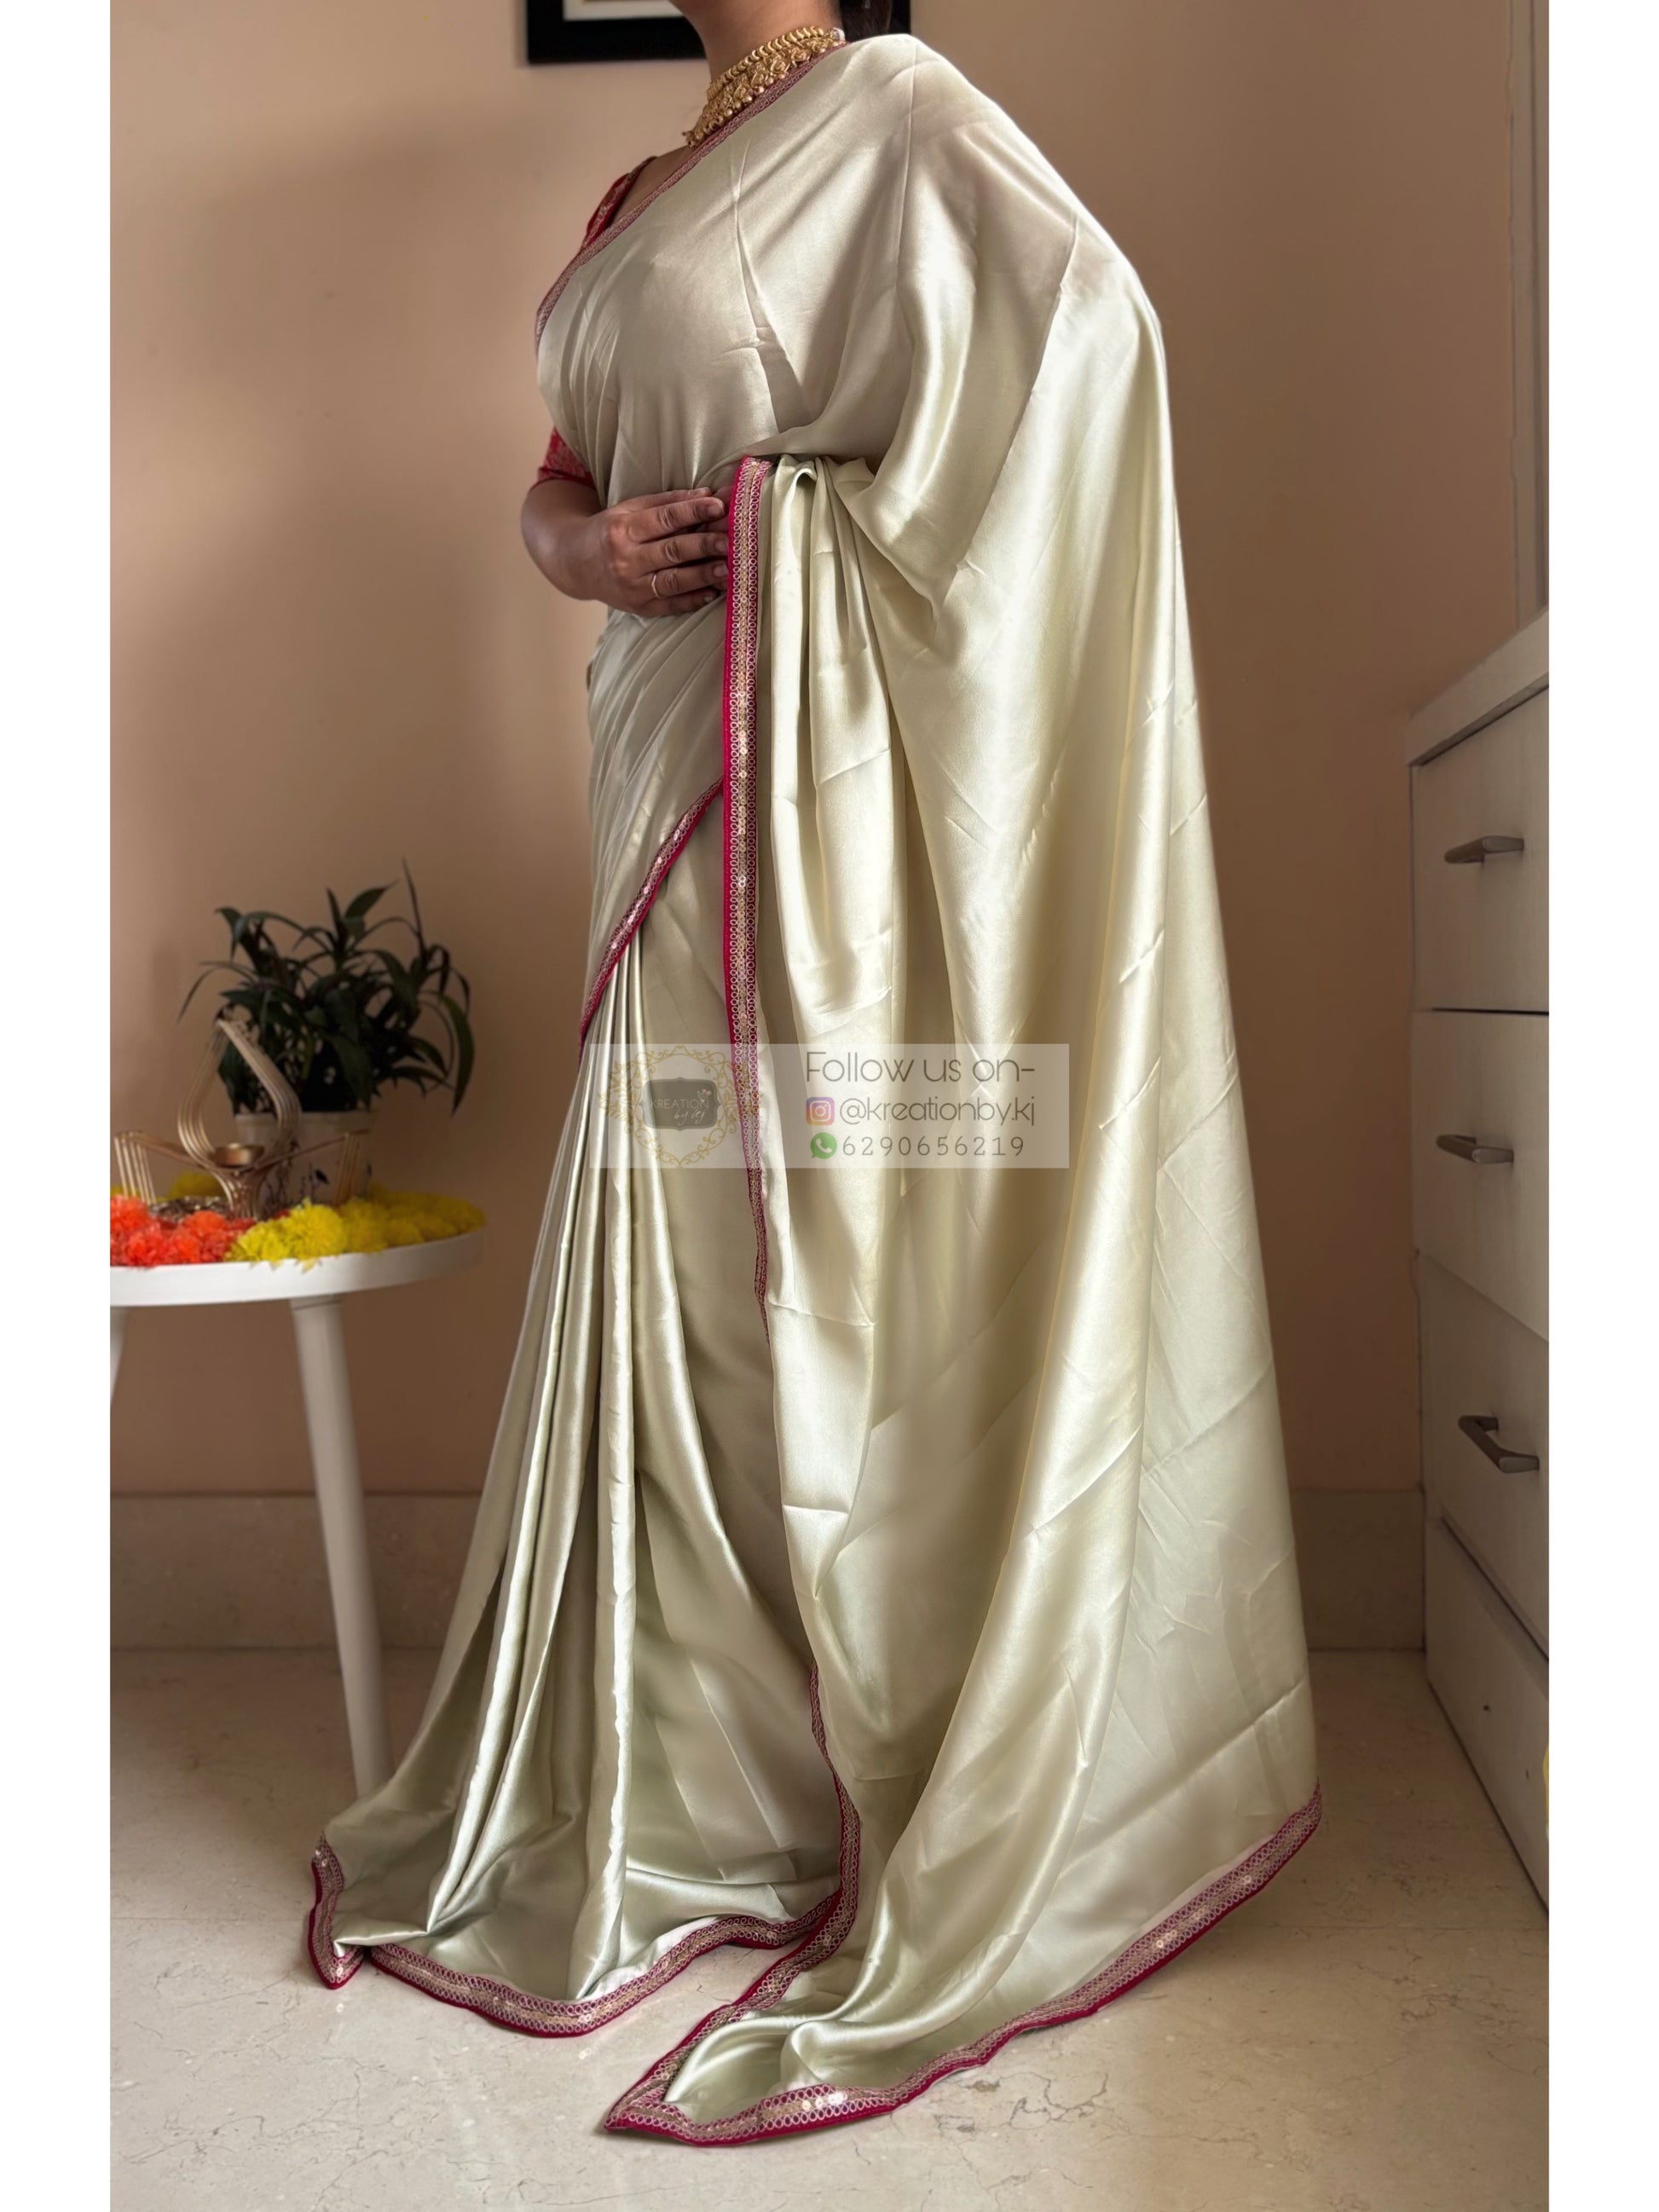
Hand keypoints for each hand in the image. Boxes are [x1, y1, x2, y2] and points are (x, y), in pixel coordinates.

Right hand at [556, 488, 729, 616]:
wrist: (576, 565)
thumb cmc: (609, 531)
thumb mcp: (629, 510)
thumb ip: (667, 502)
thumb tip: (707, 494)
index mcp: (622, 529)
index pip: (664, 519)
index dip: (693, 512)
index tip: (719, 506)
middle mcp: (626, 560)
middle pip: (672, 551)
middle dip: (704, 545)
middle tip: (730, 540)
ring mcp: (632, 587)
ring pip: (674, 581)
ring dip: (704, 575)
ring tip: (728, 569)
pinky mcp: (639, 608)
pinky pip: (670, 605)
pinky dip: (693, 600)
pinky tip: (713, 592)